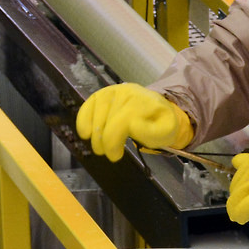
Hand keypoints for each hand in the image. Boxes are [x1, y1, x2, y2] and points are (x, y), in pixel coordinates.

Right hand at [76, 84, 193, 161]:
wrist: (156, 108)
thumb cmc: (160, 123)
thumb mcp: (166, 131)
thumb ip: (153, 131)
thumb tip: (133, 126)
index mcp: (144, 101)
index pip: (121, 121)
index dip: (113, 142)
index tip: (115, 156)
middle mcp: (126, 92)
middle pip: (107, 120)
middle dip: (104, 141)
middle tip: (108, 154)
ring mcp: (112, 91)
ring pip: (96, 114)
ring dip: (94, 135)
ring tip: (100, 148)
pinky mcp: (101, 94)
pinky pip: (87, 106)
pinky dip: (83, 121)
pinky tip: (85, 134)